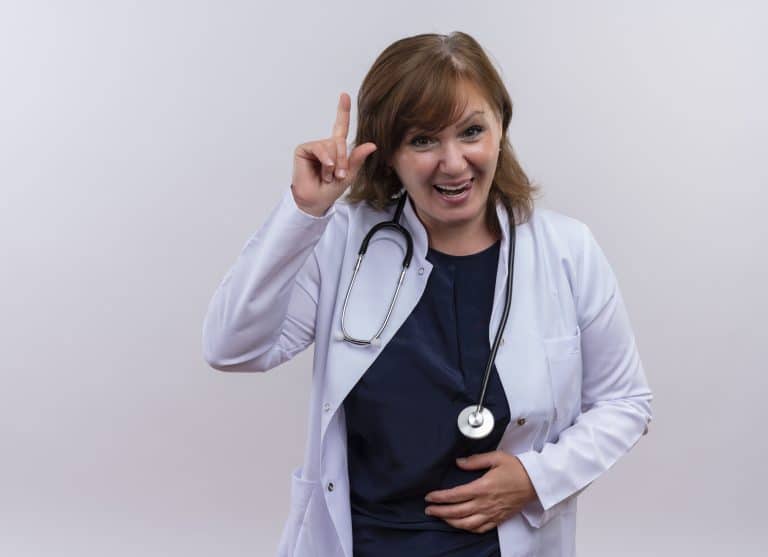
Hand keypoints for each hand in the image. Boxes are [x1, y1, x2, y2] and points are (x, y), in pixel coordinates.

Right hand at [291, 92, 377, 215]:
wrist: (316, 200)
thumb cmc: (330, 189)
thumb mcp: (349, 174)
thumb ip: (358, 158)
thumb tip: (372, 144)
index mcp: (336, 148)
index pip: (340, 126)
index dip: (342, 111)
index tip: (344, 96)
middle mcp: (325, 145)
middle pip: (340, 141)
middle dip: (343, 160)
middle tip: (340, 175)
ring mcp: (314, 146)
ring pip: (331, 146)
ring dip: (334, 164)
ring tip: (329, 176)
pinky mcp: (304, 149)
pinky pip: (320, 148)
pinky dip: (325, 160)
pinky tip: (325, 169)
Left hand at [424, 451, 537, 533]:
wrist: (536, 482)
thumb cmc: (516, 468)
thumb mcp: (496, 457)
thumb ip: (475, 460)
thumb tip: (459, 462)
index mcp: (483, 487)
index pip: (455, 495)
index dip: (440, 497)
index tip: (429, 496)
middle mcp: (485, 503)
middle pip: (457, 511)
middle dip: (440, 511)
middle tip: (428, 509)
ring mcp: (492, 513)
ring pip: (466, 523)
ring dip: (450, 522)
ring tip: (440, 517)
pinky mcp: (498, 518)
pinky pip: (480, 528)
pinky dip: (468, 529)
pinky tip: (461, 525)